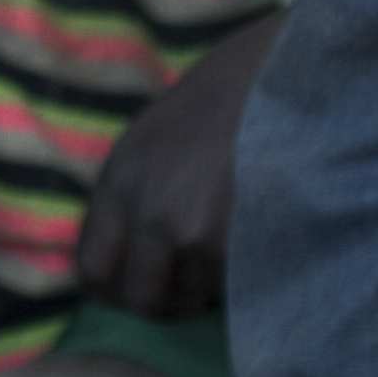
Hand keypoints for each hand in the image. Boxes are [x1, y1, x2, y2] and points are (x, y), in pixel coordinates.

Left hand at [69, 11, 276, 320]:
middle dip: (163, 302)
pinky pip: (230, 293)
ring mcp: (192, 232)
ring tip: (228, 252)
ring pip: (190, 302)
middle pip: (139, 300)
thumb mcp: (154, 139)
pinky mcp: (238, 247)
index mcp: (119, 178)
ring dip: (206, 291)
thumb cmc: (224, 100)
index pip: (91, 270)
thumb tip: (122, 259)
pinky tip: (254, 244)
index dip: (115, 289)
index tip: (140, 285)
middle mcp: (145, 211)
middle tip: (189, 286)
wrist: (286, 74)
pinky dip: (240, 283)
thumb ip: (134, 196)